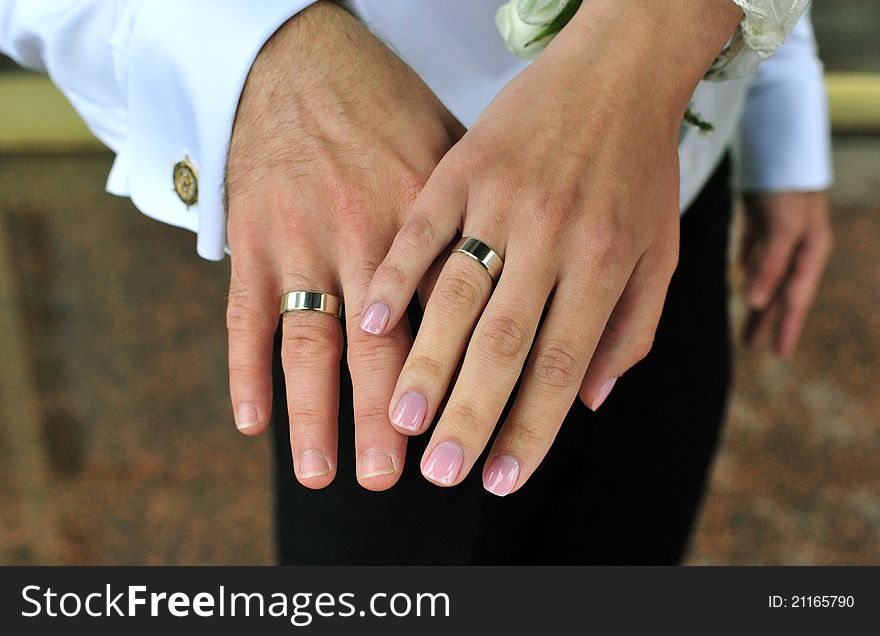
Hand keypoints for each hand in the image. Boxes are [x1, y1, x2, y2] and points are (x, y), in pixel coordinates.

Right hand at [224, 2, 462, 488]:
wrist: (307, 60)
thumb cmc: (397, 110)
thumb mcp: (471, 154)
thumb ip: (507, 231)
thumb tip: (552, 300)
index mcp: (436, 220)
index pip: (459, 324)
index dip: (467, 387)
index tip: (478, 442)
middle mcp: (367, 235)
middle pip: (383, 346)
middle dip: (388, 418)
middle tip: (398, 475)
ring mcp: (303, 239)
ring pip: (310, 341)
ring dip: (316, 412)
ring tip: (323, 473)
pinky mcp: (253, 238)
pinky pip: (243, 316)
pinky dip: (244, 371)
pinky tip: (253, 422)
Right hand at [361, 1, 742, 494]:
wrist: (617, 66)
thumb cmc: (638, 167)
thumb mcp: (661, 248)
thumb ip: (633, 329)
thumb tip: (592, 403)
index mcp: (606, 261)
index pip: (562, 365)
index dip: (531, 428)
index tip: (501, 478)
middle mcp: (552, 234)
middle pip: (504, 342)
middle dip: (470, 414)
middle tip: (439, 471)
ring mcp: (500, 197)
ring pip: (455, 293)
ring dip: (425, 361)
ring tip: (399, 420)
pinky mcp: (461, 165)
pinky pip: (420, 227)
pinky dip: (394, 275)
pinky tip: (369, 321)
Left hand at [740, 191, 832, 356]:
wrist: (779, 142)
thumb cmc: (787, 188)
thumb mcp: (783, 229)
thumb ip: (771, 265)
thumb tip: (755, 302)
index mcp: (811, 251)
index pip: (796, 297)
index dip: (787, 326)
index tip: (778, 355)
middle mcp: (800, 244)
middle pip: (782, 290)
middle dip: (767, 319)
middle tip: (752, 347)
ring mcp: (782, 229)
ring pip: (768, 273)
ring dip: (755, 298)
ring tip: (743, 316)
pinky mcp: (764, 215)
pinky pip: (756, 246)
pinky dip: (749, 261)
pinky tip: (738, 274)